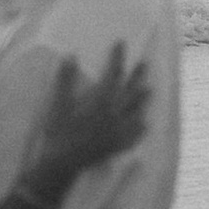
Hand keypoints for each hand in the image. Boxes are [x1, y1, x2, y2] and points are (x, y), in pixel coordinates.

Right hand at [21, 41, 150, 199]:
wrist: (63, 164)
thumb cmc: (59, 132)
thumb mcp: (59, 104)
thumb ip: (66, 79)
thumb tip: (71, 56)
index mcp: (101, 102)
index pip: (114, 74)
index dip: (118, 58)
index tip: (121, 44)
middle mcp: (115, 115)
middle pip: (130, 91)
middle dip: (137, 76)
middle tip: (144, 63)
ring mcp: (118, 132)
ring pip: (136, 112)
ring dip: (143, 100)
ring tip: (149, 90)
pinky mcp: (117, 146)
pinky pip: (134, 136)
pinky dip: (140, 128)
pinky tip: (144, 126)